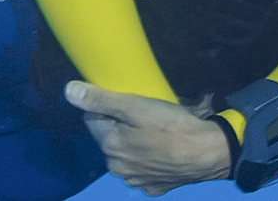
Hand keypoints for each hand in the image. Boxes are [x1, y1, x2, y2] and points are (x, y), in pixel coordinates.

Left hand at [66, 81, 231, 196]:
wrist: (209, 153)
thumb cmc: (172, 126)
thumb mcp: (136, 106)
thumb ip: (101, 99)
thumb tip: (69, 91)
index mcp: (110, 147)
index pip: (93, 119)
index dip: (108, 107)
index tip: (128, 102)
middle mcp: (118, 168)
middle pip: (110, 138)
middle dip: (121, 125)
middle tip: (145, 114)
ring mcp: (136, 180)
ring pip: (127, 154)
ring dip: (134, 143)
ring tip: (156, 131)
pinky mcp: (154, 187)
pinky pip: (143, 168)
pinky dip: (149, 159)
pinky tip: (163, 149)